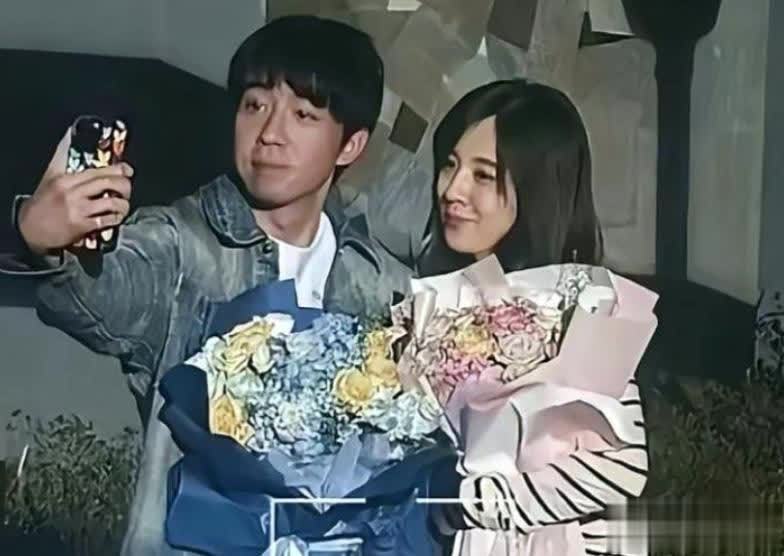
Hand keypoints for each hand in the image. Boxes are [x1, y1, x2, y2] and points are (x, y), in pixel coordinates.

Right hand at [17, 129, 133, 254]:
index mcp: (66, 179)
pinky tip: (116, 218)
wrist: (28, 229)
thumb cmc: (42, 202)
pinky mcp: (81, 226)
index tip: (128, 170)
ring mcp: (77, 209)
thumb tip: (70, 132)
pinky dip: (116, 219)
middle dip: (124, 186)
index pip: (97, 170)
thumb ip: (62, 155)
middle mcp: (72, 192)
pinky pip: (107, 220)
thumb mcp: (50, 175)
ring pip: (111, 202)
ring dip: (123, 205)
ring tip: (122, 207)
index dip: (118, 169)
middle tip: (127, 191)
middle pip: (108, 183)